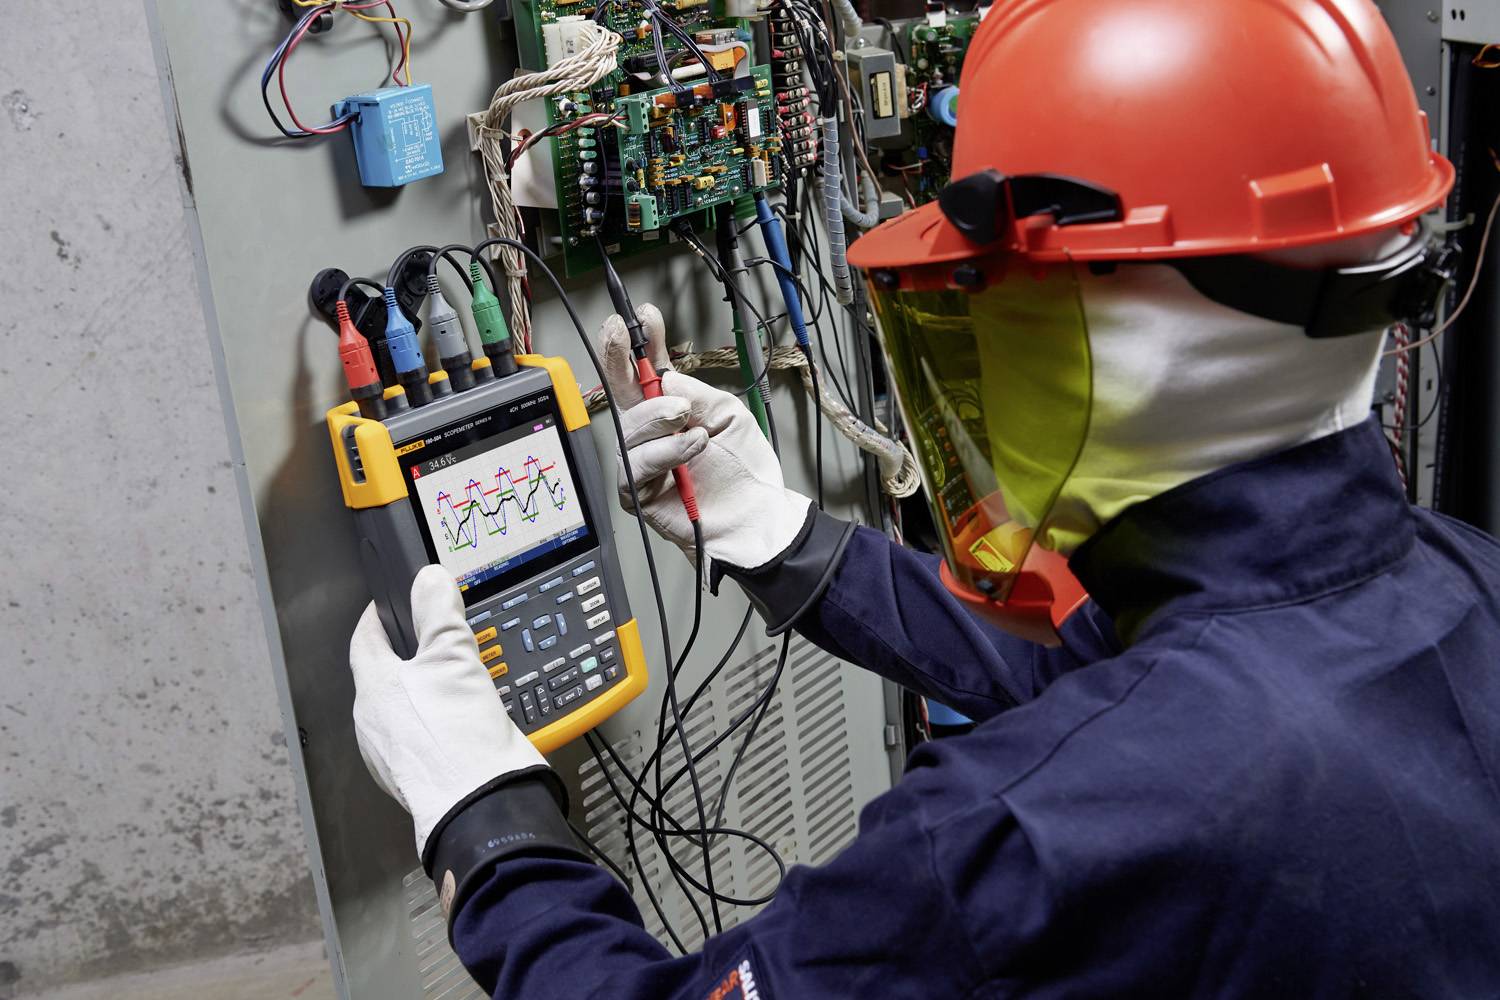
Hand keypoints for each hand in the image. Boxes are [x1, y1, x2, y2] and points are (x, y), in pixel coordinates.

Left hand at [349, 565, 546, 856]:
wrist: (480, 803)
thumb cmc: (454, 735)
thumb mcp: (453, 656)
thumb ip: (440, 613)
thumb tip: (430, 580)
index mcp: (372, 689)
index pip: (364, 640)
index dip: (378, 617)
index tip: (389, 604)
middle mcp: (375, 724)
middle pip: (385, 676)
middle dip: (410, 656)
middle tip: (436, 639)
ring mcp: (395, 754)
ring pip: (405, 709)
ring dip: (428, 692)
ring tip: (460, 679)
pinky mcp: (421, 776)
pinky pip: (426, 737)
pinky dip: (443, 722)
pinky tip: (468, 717)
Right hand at [599, 303, 811, 574]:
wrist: (756, 514)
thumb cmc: (743, 470)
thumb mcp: (726, 413)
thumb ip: (693, 391)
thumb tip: (663, 377)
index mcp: (671, 408)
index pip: (647, 370)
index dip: (641, 342)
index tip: (642, 316)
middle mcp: (652, 432)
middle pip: (620, 391)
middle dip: (617, 358)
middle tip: (621, 335)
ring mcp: (642, 460)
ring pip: (627, 428)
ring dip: (657, 417)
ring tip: (687, 418)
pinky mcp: (638, 491)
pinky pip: (636, 464)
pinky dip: (665, 451)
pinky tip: (692, 446)